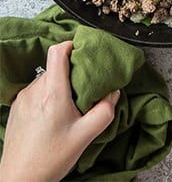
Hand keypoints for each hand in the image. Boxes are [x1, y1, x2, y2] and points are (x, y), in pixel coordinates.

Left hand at [0, 41, 119, 181]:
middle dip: (73, 72)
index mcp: (52, 93)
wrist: (19, 181)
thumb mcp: (86, 135)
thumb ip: (105, 110)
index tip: (85, 51)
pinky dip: (50, 96)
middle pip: (56, 66)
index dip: (72, 45)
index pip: (58, 52)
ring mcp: (23, 99)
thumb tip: (112, 92)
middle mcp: (34, 91)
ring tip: (72, 106)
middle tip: (86, 88)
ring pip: (47, 79)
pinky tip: (57, 116)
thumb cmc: (50, 159)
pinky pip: (37, 92)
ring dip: (61, 86)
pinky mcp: (17, 108)